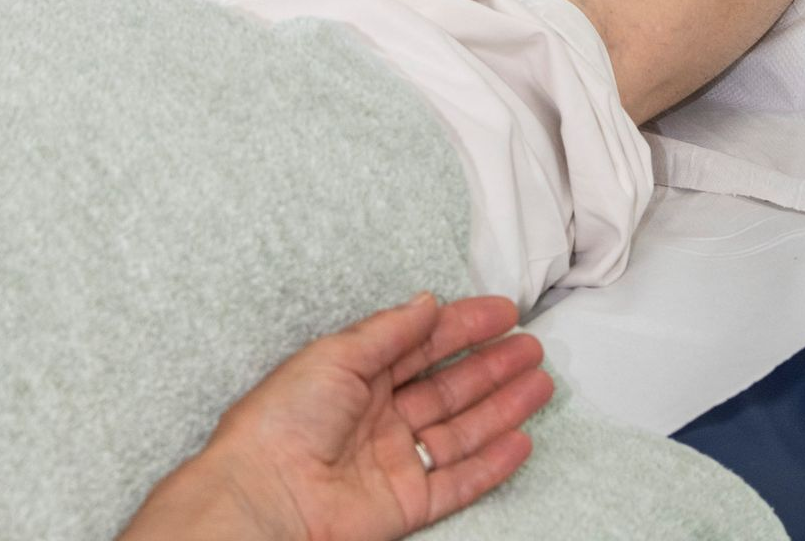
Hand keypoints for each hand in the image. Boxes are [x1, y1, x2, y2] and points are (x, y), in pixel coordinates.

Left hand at [135, 293, 549, 539]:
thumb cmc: (284, 417)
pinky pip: (457, 481)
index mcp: (359, 375)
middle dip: (492, 366)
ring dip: (502, 407)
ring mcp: (396, 460)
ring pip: (461, 430)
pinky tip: (520, 441)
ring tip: (541, 384)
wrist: (263, 494)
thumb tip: (428, 302)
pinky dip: (491, 464)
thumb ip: (389, 331)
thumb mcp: (336, 355)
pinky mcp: (405, 504)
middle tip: (533, 347)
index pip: (424, 344)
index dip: (464, 327)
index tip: (504, 310)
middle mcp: (381, 416)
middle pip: (449, 386)